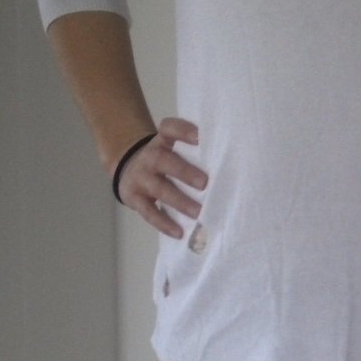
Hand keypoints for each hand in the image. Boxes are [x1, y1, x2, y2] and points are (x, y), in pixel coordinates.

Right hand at [111, 118, 206, 237]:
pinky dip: (164, 223)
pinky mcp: (134, 198)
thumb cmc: (165, 162)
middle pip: (163, 160)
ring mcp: (140, 177)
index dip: (183, 131)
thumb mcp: (172, 150)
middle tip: (204, 183)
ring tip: (198, 212)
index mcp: (162, 141)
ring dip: (179, 201)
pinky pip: (148, 212)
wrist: (128, 171)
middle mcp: (149, 156)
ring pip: (159, 188)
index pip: (169, 128)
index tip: (200, 138)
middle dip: (184, 171)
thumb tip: (232, 170)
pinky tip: (179, 232)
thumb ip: (194, 154)